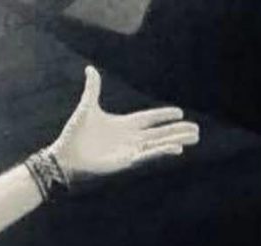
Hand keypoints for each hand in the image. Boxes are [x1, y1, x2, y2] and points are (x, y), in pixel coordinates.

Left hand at [50, 66, 198, 181]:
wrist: (64, 156)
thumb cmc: (73, 135)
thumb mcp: (86, 107)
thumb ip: (92, 88)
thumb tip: (90, 70)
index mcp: (123, 124)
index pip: (149, 118)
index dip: (163, 115)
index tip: (179, 112)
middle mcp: (129, 138)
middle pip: (159, 132)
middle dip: (177, 130)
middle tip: (196, 129)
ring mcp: (128, 150)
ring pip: (158, 144)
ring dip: (176, 140)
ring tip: (194, 138)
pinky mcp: (125, 161)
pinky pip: (148, 155)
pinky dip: (162, 152)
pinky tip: (177, 149)